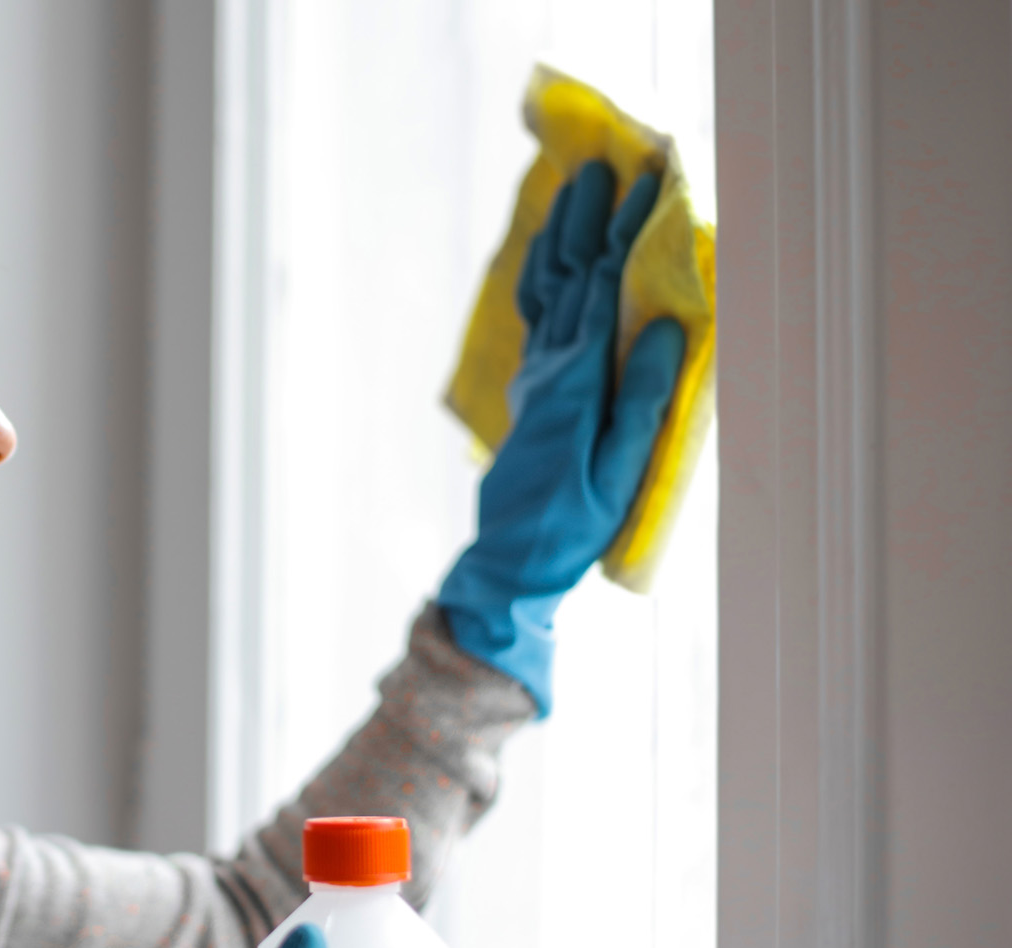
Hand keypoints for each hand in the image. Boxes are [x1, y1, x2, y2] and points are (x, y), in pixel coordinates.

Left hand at [437, 160, 685, 716]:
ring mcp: (536, 376)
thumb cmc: (575, 524)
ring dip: (560, 237)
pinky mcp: (532, 391)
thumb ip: (641, 399)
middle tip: (606, 165)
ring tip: (573, 191)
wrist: (511, 558)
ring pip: (545, 290)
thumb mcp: (620, 469)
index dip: (624, 234)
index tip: (649, 184)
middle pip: (567, 277)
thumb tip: (661, 326)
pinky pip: (536, 316)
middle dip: (587, 219)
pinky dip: (544, 274)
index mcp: (577, 380)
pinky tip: (549, 257)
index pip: (602, 290)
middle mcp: (550, 368)